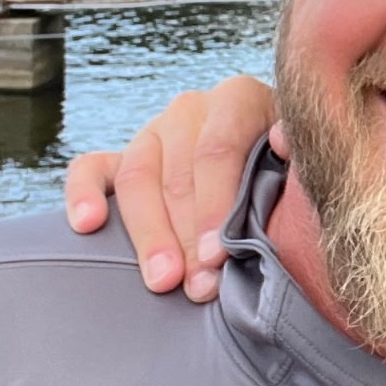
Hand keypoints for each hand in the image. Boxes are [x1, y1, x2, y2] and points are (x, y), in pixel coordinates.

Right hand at [64, 75, 279, 301]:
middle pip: (178, 174)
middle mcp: (192, 109)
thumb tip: (284, 141)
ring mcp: (154, 131)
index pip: (218, 151)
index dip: (216, 207)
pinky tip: (87, 226)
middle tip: (198, 286)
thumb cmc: (293, 170)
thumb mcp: (302, 158)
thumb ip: (297, 152)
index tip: (217, 257)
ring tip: (162, 281)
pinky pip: (90, 169)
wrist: (276, 164)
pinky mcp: (121, 155)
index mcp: (239, 99)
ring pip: (137, 178)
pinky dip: (82, 195)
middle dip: (187, 237)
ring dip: (149, 235)